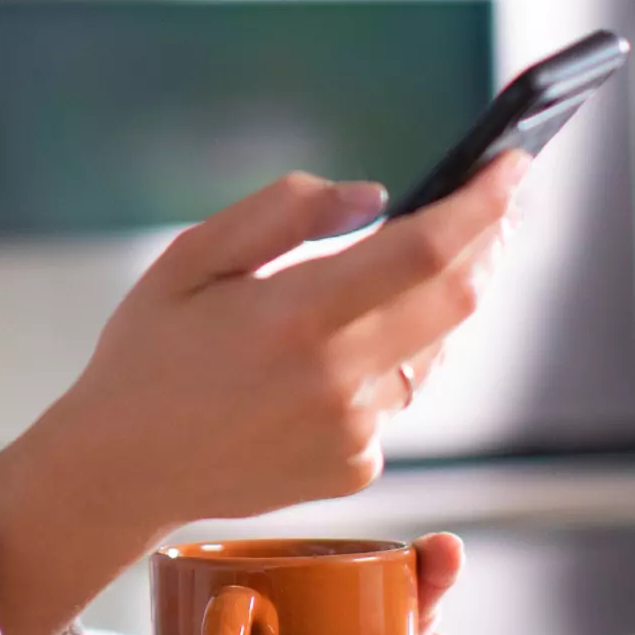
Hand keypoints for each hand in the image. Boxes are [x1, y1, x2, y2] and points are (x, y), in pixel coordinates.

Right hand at [64, 152, 525, 526]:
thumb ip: (285, 213)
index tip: (512, 165)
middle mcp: (335, 380)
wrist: (123, 468)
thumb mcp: (192, 257)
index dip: (481, 203)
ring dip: (446, 298)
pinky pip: (398, 395)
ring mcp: (351, 432)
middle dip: (490, 242)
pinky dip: (394, 357)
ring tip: (438, 255)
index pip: (425, 250)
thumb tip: (375, 196)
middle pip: (457, 299)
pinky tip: (354, 342)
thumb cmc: (149, 352)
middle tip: (498, 201)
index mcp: (293, 316)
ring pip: (434, 348)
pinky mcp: (356, 466)